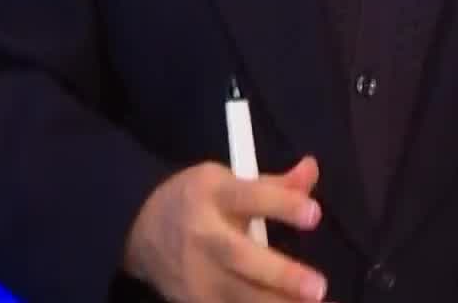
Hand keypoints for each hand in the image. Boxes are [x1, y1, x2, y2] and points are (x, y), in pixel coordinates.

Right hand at [121, 155, 330, 301]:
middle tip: (318, 287)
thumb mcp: (227, 180)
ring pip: (237, 296)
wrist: (139, 231)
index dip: (281, 205)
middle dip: (279, 275)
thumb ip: (274, 184)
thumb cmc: (194, 200)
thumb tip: (313, 169)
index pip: (248, 198)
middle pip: (239, 257)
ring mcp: (196, 276)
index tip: (314, 214)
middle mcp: (203, 237)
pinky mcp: (195, 302)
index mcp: (212, 195)